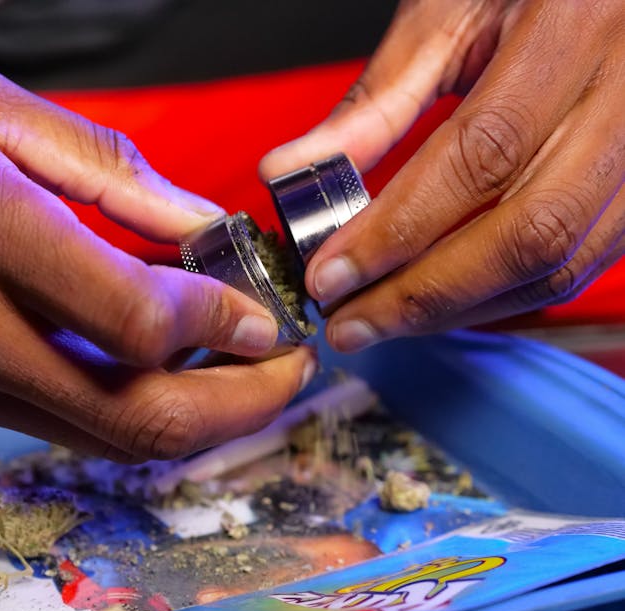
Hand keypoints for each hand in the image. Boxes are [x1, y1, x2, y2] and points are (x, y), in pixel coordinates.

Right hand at [0, 64, 315, 460]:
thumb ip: (105, 169)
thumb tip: (199, 222)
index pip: (135, 317)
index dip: (221, 324)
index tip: (262, 314)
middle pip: (135, 417)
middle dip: (239, 407)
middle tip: (286, 374)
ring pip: (102, 439)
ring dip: (192, 418)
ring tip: (238, 376)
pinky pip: (55, 423)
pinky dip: (123, 405)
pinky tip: (149, 367)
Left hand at [261, 0, 623, 351]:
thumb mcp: (448, 16)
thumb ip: (375, 102)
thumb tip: (289, 170)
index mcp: (573, 30)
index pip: (479, 157)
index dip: (397, 229)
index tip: (331, 273)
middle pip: (526, 233)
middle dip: (423, 293)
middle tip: (348, 322)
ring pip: (556, 262)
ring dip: (458, 308)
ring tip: (380, 321)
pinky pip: (578, 264)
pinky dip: (500, 296)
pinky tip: (441, 303)